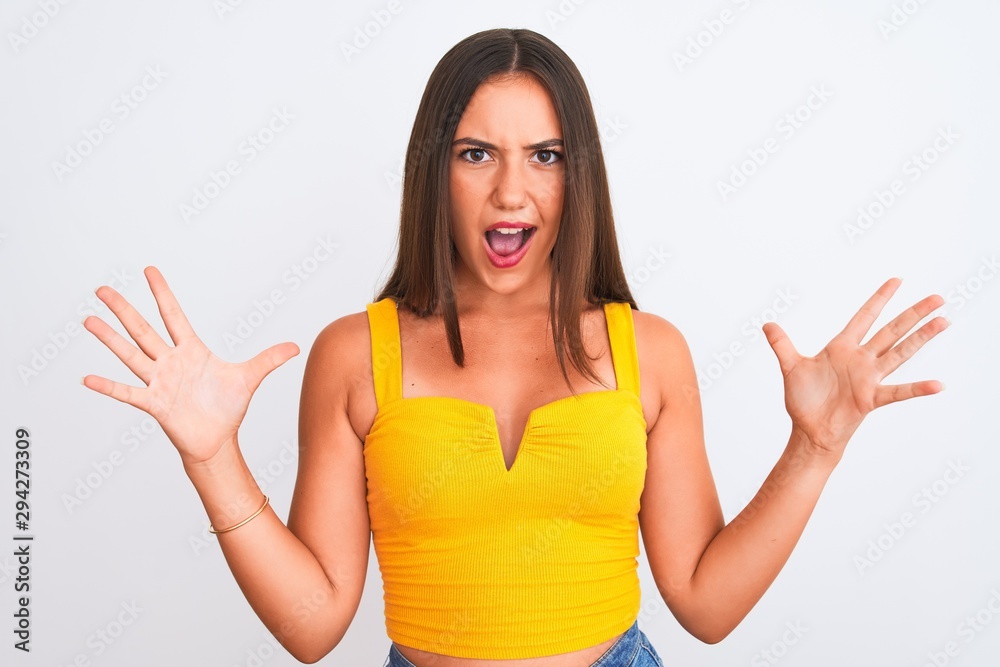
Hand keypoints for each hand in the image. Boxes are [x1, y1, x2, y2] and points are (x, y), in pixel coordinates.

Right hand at [82, 266, 298, 467]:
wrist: (218, 441)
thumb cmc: (228, 408)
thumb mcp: (250, 378)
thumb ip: (269, 359)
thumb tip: (296, 346)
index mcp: (192, 351)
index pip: (173, 315)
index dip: (162, 293)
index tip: (149, 270)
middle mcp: (171, 362)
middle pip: (143, 330)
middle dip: (124, 309)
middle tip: (102, 288)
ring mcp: (160, 382)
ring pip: (131, 355)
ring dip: (110, 339)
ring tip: (88, 319)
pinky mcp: (155, 404)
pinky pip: (128, 393)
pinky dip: (108, 387)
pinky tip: (87, 378)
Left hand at [761, 277, 948, 460]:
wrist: (809, 431)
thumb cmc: (804, 400)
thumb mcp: (791, 366)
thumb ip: (782, 344)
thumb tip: (766, 324)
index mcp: (842, 348)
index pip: (865, 317)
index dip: (880, 299)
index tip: (897, 280)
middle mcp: (860, 360)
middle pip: (891, 330)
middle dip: (913, 313)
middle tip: (937, 297)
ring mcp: (868, 378)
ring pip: (900, 353)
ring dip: (922, 338)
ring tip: (944, 321)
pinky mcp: (870, 399)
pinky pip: (897, 392)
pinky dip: (916, 389)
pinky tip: (937, 385)